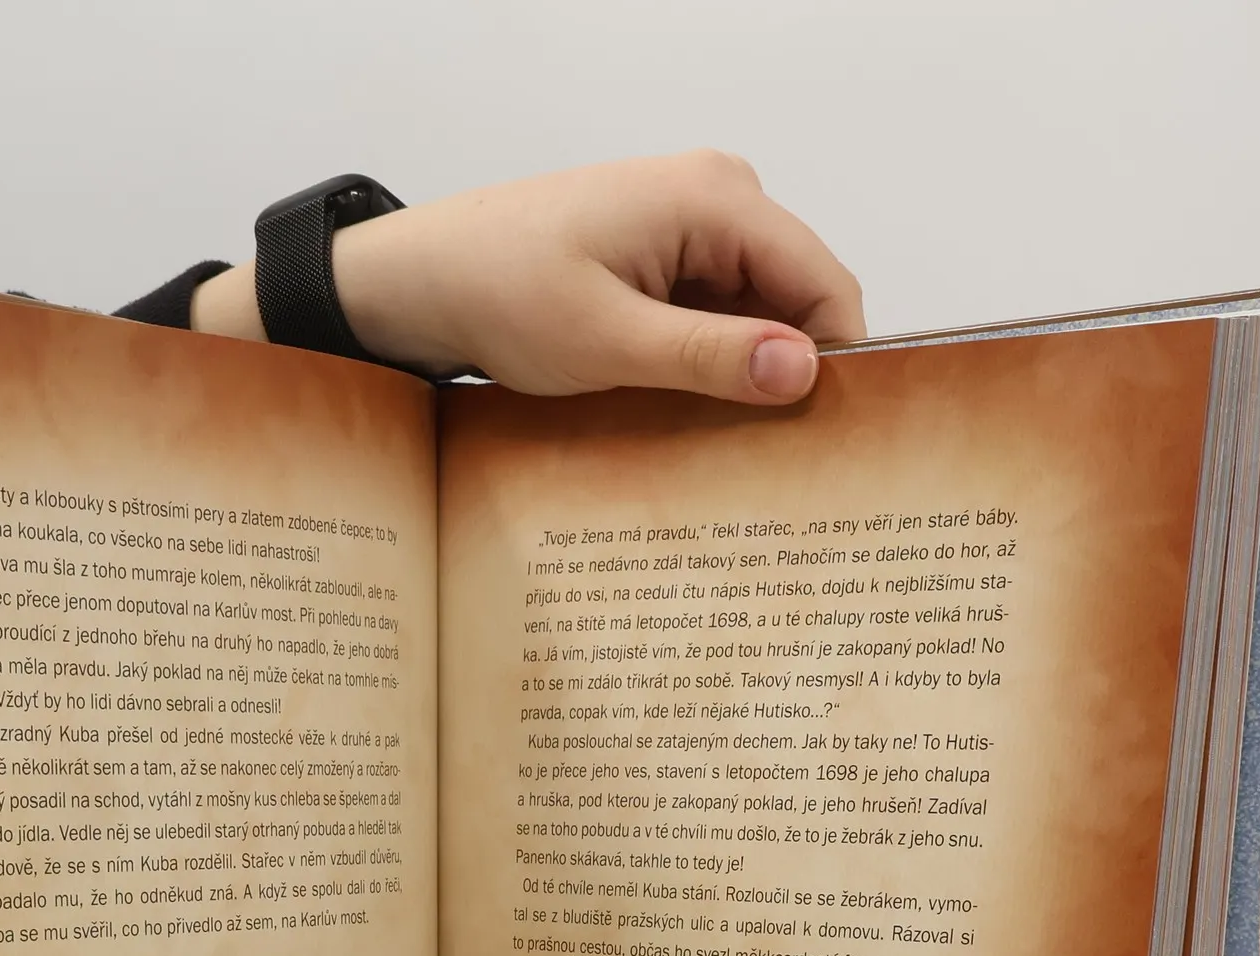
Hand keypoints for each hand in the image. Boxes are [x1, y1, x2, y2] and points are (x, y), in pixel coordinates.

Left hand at [191, 152, 863, 404]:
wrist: (423, 277)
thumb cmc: (500, 292)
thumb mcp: (610, 341)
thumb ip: (712, 357)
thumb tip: (803, 372)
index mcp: (716, 199)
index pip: (824, 285)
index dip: (836, 363)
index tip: (823, 440)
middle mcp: (718, 197)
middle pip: (798, 297)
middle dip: (787, 371)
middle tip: (764, 454)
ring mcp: (693, 224)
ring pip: (759, 312)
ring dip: (744, 371)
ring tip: (714, 434)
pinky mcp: (666, 253)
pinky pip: (718, 312)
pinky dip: (711, 360)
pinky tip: (684, 404)